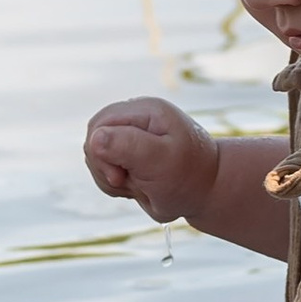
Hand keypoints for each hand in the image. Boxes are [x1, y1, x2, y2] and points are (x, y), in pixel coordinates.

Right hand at [84, 94, 221, 225]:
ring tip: (139, 185)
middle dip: (105, 168)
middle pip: (93, 139)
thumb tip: (95, 138)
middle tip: (129, 182)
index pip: (99, 125)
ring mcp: (130, 135)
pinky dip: (114, 184)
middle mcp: (135, 117)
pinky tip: (136, 187)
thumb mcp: (161, 161)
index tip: (121, 176)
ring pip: (95, 155)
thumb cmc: (189, 176)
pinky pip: (103, 167)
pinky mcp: (128, 152)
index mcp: (145, 110)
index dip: (101, 153)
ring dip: (109, 179)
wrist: (207, 191)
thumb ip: (129, 146)